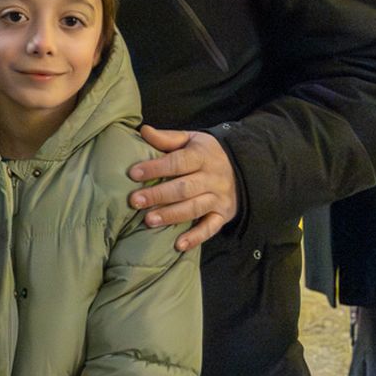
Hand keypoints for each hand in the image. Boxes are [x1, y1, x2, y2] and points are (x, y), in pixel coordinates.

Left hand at [127, 126, 238, 251]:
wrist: (242, 167)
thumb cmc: (205, 153)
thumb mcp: (190, 139)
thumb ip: (167, 138)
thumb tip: (144, 131)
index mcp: (202, 156)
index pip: (178, 162)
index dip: (155, 168)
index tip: (133, 173)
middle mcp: (213, 177)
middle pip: (184, 188)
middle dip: (158, 195)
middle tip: (135, 201)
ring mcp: (219, 198)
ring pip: (195, 208)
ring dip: (171, 215)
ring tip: (148, 220)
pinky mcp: (223, 215)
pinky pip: (211, 228)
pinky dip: (196, 237)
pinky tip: (179, 244)